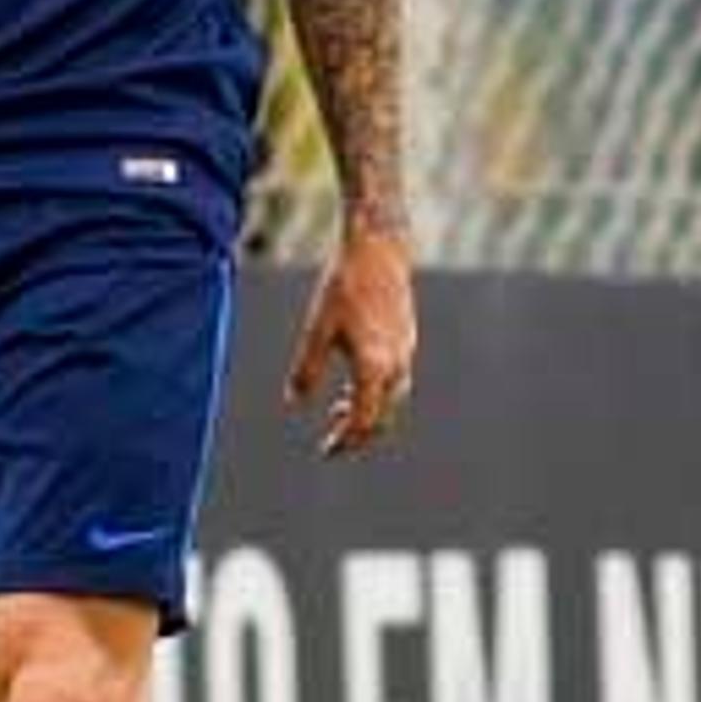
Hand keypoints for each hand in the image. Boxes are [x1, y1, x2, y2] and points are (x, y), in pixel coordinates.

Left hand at [285, 225, 416, 457]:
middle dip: (357, 433)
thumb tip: (294, 403)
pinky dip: (376, 392)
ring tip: (337, 412)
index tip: (326, 451)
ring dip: (366, 412)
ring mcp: (406, 352)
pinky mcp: (406, 339)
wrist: (379, 250)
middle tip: (332, 443)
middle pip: (382, 417)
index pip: (363, 420)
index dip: (344, 441)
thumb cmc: (344, 287)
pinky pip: (395, 379)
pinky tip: (353, 383)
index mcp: (375, 367)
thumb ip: (307, 371)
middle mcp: (397, 364)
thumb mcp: (316, 330)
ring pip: (391, 399)